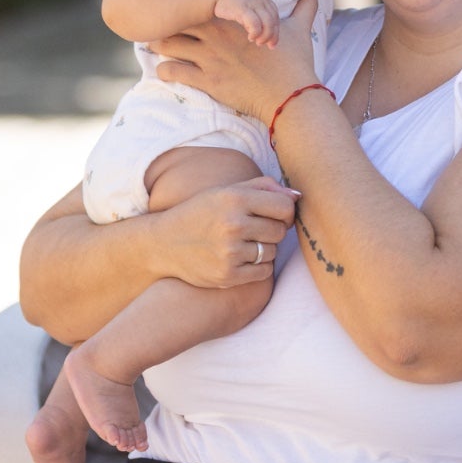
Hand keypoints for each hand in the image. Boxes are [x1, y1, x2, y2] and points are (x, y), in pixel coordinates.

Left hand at [151, 0, 321, 119]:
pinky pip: (170, 72)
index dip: (186, 4)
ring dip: (158, 46)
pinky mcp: (205, 81)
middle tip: (161, 27)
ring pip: (165, 44)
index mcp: (233, 19)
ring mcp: (208, 57)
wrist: (291, 97)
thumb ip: (305, 7)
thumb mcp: (300, 30)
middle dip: (165, 22)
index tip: (181, 7)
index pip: (198, 2)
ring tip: (157, 48)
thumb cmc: (295, 63)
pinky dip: (163, 71)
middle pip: (174, 20)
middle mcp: (216, 34)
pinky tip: (166, 72)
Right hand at [158, 176, 299, 287]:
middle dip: (272, 230)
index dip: (286, 212)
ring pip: (272, 251)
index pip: (285, 206)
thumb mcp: (225, 192)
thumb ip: (263, 187)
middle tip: (254, 230)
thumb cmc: (201, 213)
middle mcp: (233, 224)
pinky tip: (240, 259)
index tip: (276, 215)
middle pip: (280, 230)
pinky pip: (264, 272)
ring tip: (241, 244)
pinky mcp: (228, 275)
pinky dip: (258, 267)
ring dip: (263, 249)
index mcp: (234, 198)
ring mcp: (230, 251)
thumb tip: (298, 196)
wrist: (164, 244)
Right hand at [213, 0, 280, 47]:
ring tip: (258, 42)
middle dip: (272, 35)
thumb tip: (261, 30)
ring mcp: (253, 2)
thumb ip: (256, 12)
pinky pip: (255, 24)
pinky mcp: (243, 8)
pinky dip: (256, 33)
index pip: (275, 15)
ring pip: (268, 23)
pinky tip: (251, 37)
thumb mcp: (247, 2)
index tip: (272, 42)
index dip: (275, 29)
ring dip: (265, 36)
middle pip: (273, 20)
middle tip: (268, 45)